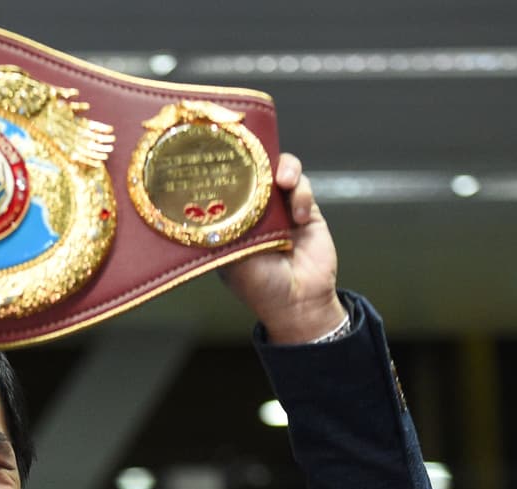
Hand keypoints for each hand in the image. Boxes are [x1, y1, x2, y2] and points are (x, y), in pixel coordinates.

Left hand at [219, 154, 346, 343]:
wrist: (300, 302)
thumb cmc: (260, 287)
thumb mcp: (232, 261)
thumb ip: (225, 231)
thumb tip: (211, 204)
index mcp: (228, 221)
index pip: (224, 185)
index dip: (225, 170)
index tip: (224, 158)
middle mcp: (251, 211)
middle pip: (252, 170)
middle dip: (256, 159)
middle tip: (258, 158)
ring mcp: (278, 208)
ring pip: (278, 170)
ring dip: (283, 170)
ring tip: (285, 181)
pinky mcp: (304, 209)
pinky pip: (302, 186)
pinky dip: (301, 193)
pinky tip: (300, 214)